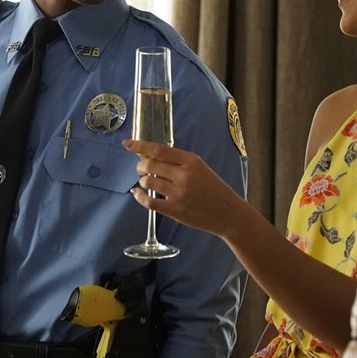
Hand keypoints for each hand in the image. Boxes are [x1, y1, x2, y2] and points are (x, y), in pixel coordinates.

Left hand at [123, 139, 248, 239]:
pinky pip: (149, 202)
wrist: (229, 213)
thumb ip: (178, 162)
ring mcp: (179, 194)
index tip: (128, 144)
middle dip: (141, 165)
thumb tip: (150, 156)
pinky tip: (138, 194)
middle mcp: (184, 176)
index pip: (160, 150)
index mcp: (192, 161)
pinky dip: (139, 196)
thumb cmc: (214, 189)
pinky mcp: (175, 211)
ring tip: (146, 181)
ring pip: (148, 182)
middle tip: (141, 168)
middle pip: (150, 165)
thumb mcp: (201, 168)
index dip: (140, 146)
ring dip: (142, 180)